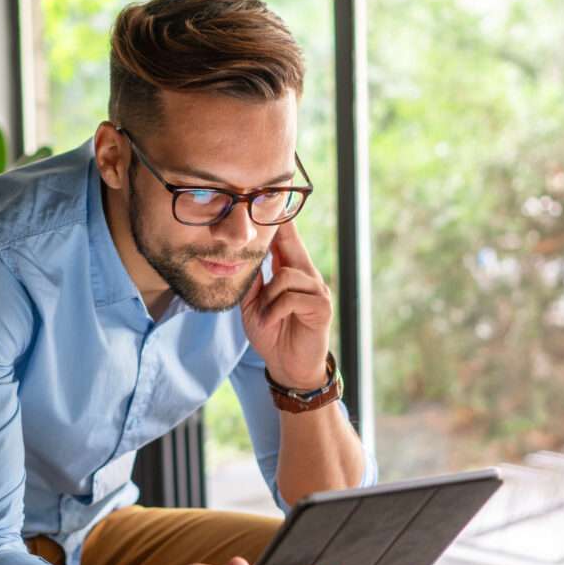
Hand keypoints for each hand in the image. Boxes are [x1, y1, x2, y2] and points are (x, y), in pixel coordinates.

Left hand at [241, 221, 331, 389]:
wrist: (288, 367)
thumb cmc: (273, 334)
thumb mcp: (254, 306)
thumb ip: (252, 282)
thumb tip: (243, 258)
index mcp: (291, 273)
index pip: (286, 242)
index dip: (280, 222)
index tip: (273, 197)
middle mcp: (308, 277)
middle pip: (292, 245)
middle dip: (281, 229)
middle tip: (268, 209)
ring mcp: (317, 291)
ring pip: (286, 275)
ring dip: (268, 297)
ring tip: (264, 314)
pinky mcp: (321, 307)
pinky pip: (291, 297)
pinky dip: (275, 310)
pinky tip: (271, 321)